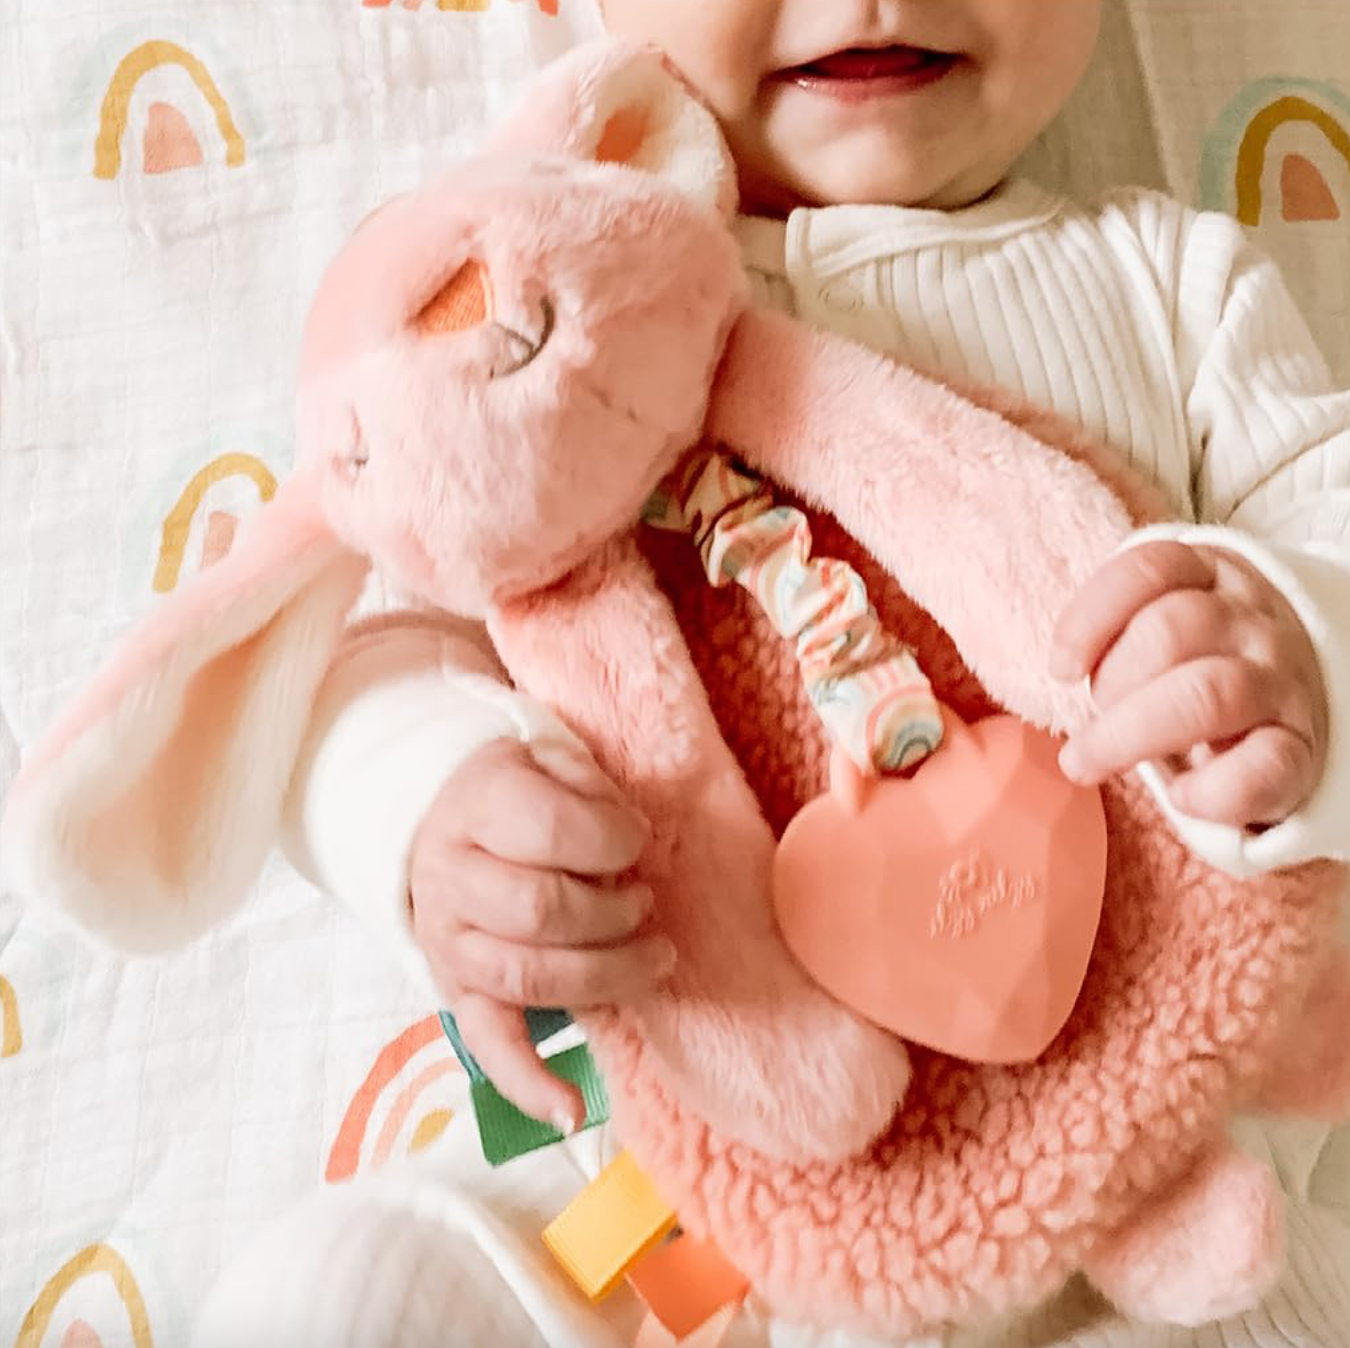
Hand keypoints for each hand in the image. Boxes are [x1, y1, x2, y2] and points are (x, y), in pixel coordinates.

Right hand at [409, 736, 674, 1130]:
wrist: (442, 818)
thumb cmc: (519, 791)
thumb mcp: (552, 759)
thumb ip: (592, 790)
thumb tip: (632, 840)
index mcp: (477, 805)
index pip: (550, 830)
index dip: (611, 839)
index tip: (640, 838)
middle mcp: (451, 876)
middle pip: (539, 910)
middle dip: (612, 912)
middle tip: (645, 900)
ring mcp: (450, 942)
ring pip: (527, 977)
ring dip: (605, 974)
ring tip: (652, 956)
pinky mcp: (458, 993)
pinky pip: (489, 1046)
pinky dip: (531, 1084)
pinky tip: (572, 1111)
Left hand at [1051, 541, 1327, 828]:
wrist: (1298, 704)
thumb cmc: (1201, 664)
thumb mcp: (1164, 624)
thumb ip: (1120, 630)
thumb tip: (1064, 671)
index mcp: (1212, 576)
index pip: (1149, 570)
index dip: (1090, 619)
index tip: (1062, 670)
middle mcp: (1251, 621)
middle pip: (1170, 631)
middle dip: (1110, 684)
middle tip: (1092, 720)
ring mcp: (1280, 681)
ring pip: (1206, 693)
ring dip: (1132, 734)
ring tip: (1092, 761)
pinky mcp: (1301, 745)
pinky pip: (1264, 765)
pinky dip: (1211, 789)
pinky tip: (1180, 795)